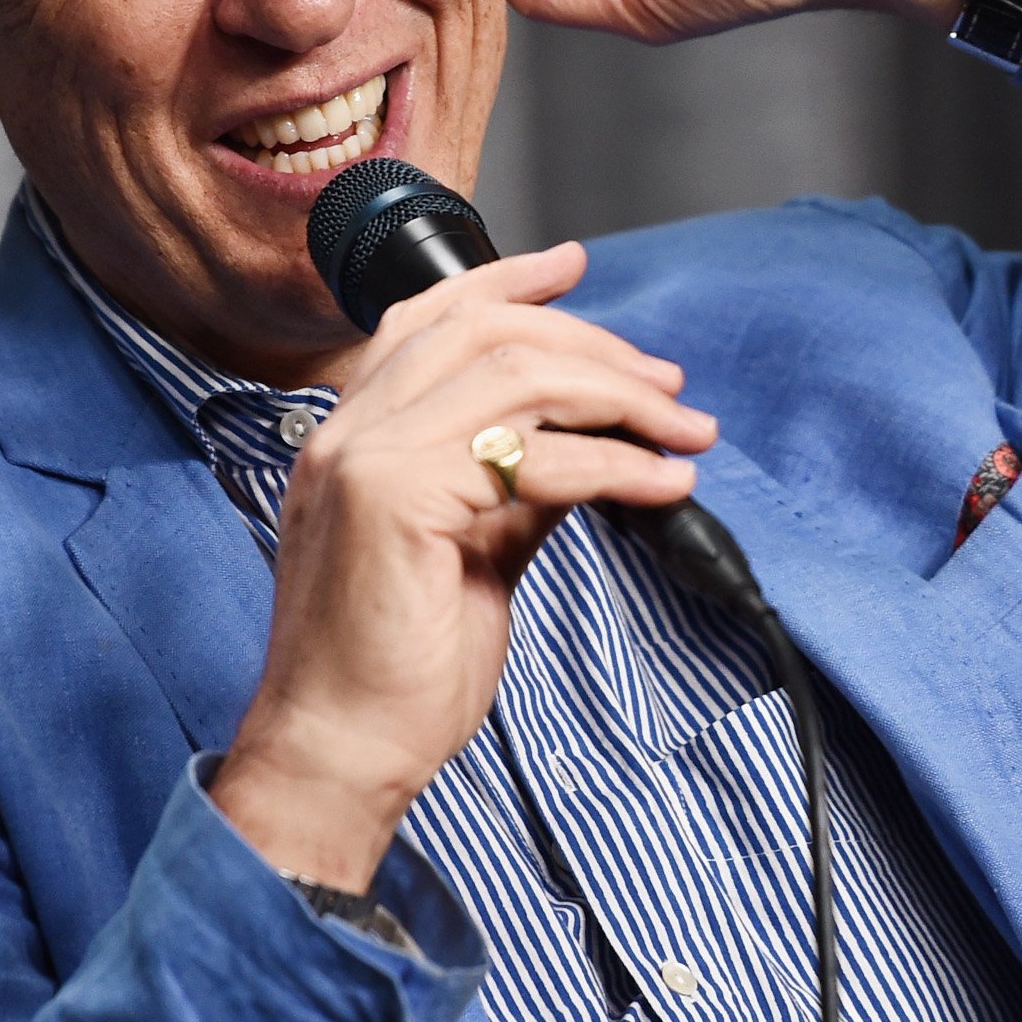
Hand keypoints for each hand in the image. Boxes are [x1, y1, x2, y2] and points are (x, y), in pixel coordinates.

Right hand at [210, 245, 715, 890]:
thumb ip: (512, 484)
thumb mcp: (469, 551)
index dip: (505, 280)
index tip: (573, 267)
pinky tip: (661, 486)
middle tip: (667, 386)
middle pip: (485, 331)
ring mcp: (364, 458)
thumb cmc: (394, 671)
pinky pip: (534, 455)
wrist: (338, 753)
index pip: (428, 319)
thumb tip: (586, 442)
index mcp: (350, 436)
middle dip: (593, 346)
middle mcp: (346, 432)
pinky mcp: (398, 499)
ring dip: (621, 398)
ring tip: (683, 433)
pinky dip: (617, 464)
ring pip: (516, 377)